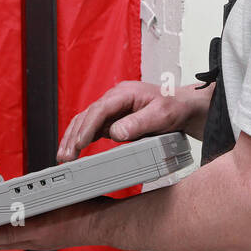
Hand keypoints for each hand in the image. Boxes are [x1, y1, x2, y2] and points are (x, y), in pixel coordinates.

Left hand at [0, 197, 115, 250]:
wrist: (104, 221)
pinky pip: (31, 217)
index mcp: (29, 238)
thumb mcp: (39, 225)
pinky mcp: (55, 221)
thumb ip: (12, 231)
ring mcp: (45, 229)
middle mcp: (35, 236)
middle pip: (3, 233)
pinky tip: (24, 200)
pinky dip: (22, 210)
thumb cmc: (79, 221)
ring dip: (4, 215)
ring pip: (16, 225)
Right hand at [56, 80, 208, 161]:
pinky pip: (93, 129)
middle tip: (65, 157)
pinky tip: (75, 151)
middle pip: (86, 116)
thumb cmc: (176, 107)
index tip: (80, 144)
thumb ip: (139, 123)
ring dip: (73, 139)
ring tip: (64, 158)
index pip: (99, 109)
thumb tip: (116, 132)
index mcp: (124, 93)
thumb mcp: (161, 115)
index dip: (87, 127)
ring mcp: (113, 110)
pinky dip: (82, 140)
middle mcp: (115, 99)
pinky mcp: (114, 120)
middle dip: (73, 136)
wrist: (186, 108)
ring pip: (86, 123)